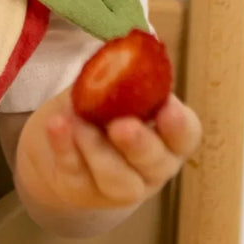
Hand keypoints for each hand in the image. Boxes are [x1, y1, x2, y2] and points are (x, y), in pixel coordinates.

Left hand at [15, 87, 201, 222]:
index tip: (166, 108)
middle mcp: (151, 168)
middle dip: (140, 144)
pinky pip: (76, 173)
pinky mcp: (82, 191)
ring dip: (97, 149)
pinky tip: (57, 125)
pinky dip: (65, 148)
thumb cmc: (100, 109)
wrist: (61, 140)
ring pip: (117, 179)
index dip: (179, 125)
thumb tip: (120, 53)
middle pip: (155, 163)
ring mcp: (119, 186)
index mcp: (167, 137)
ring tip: (78, 123)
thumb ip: (120, 77)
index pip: (186, 135)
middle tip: (121, 126)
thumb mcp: (112, 88)